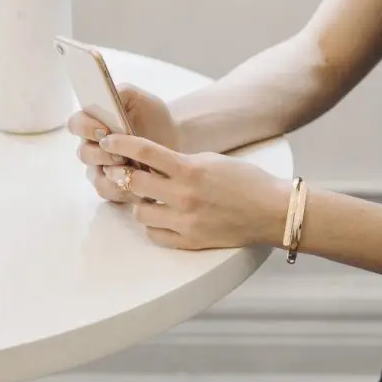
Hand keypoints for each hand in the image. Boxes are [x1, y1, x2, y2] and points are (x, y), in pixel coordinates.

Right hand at [67, 84, 178, 203]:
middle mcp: (94, 146)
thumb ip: (123, 92)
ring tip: (132, 170)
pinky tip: (137, 188)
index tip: (104, 130)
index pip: (75, 124)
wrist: (177, 141)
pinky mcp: (113, 186)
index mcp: (95, 122)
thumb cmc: (155, 118)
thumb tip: (107, 96)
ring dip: (112, 174)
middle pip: (83, 154)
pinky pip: (107, 192)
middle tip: (121, 155)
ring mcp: (102, 168)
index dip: (85, 128)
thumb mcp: (143, 99)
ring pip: (94, 176)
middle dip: (102, 155)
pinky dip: (121, 191)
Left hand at [99, 134, 288, 249]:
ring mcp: (185, 222)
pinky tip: (164, 216)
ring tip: (152, 196)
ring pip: (139, 212)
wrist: (272, 211)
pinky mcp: (189, 241)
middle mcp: (184, 196)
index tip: (109, 140)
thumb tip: (153, 163)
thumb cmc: (247, 182)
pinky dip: (155, 224)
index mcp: (190, 170)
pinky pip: (154, 234)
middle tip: (124, 171)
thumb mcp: (212, 161)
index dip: (121, 143)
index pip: (144, 151)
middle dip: (125, 174)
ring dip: (141, 202)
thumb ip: (182, 163)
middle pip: (133, 183)